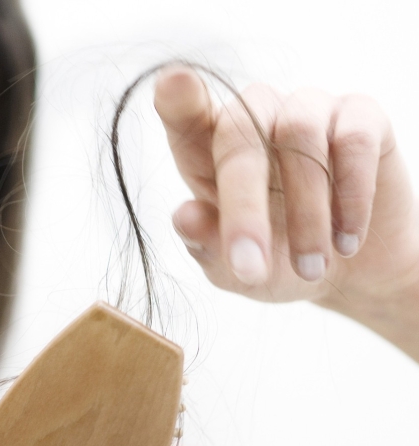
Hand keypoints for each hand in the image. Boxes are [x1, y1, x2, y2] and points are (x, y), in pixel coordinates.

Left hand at [155, 66, 418, 307]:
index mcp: (208, 149)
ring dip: (306, 212)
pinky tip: (348, 240)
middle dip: (243, 206)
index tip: (173, 84)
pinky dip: (352, 196)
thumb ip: (206, 244)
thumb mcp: (235, 269)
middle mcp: (255, 117)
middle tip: (252, 267)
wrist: (352, 271)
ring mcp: (307, 110)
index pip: (185, 112)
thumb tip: (184, 216)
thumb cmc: (277, 261)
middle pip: (239, 132)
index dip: (179, 97)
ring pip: (300, 133)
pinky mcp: (361, 117)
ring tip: (311, 269)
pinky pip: (354, 139)